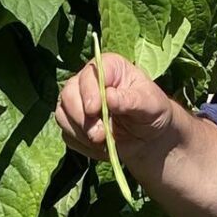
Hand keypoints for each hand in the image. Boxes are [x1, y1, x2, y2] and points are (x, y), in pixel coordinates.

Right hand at [55, 51, 173, 161]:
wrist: (149, 137)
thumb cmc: (153, 112)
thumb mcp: (151, 105)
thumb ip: (131, 100)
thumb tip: (109, 97)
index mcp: (109, 67)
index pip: (91, 73)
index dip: (89, 91)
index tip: (94, 110)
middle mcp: (88, 81)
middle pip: (69, 93)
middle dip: (82, 117)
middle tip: (99, 135)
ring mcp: (77, 102)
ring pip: (63, 115)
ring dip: (81, 133)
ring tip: (104, 143)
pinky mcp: (73, 123)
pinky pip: (67, 134)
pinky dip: (82, 145)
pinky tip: (101, 148)